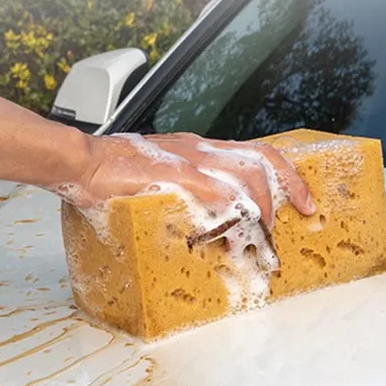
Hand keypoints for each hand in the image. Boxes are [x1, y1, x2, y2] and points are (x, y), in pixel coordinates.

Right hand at [58, 132, 315, 226]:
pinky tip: (232, 225)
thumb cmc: (119, 175)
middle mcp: (201, 148)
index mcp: (203, 150)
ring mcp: (187, 158)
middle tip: (296, 218)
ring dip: (255, 209)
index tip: (305, 202)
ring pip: (242, 173)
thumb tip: (222, 230)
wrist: (81, 162)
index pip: (258, 155)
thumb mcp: (170, 185)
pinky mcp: (169, 171)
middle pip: (260, 160)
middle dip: (285, 191)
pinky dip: (226, 205)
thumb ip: (197, 200)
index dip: (288, 177)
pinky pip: (209, 185)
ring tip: (254, 237)